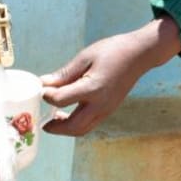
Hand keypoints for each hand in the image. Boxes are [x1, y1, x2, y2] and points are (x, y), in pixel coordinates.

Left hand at [40, 18, 180, 136]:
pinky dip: (77, 124)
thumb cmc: (113, 51)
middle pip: (73, 126)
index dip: (47, 96)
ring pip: (83, 129)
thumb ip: (64, 74)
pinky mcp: (109, 110)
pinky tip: (68, 114)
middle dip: (56, 128)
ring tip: (54, 120)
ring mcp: (106, 110)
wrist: (139, 55)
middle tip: (43, 123)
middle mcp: (100, 104)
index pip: (61, 100)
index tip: (41, 89)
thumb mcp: (85, 57)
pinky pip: (90, 124)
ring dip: (66, 129)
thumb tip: (44, 83)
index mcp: (92, 89)